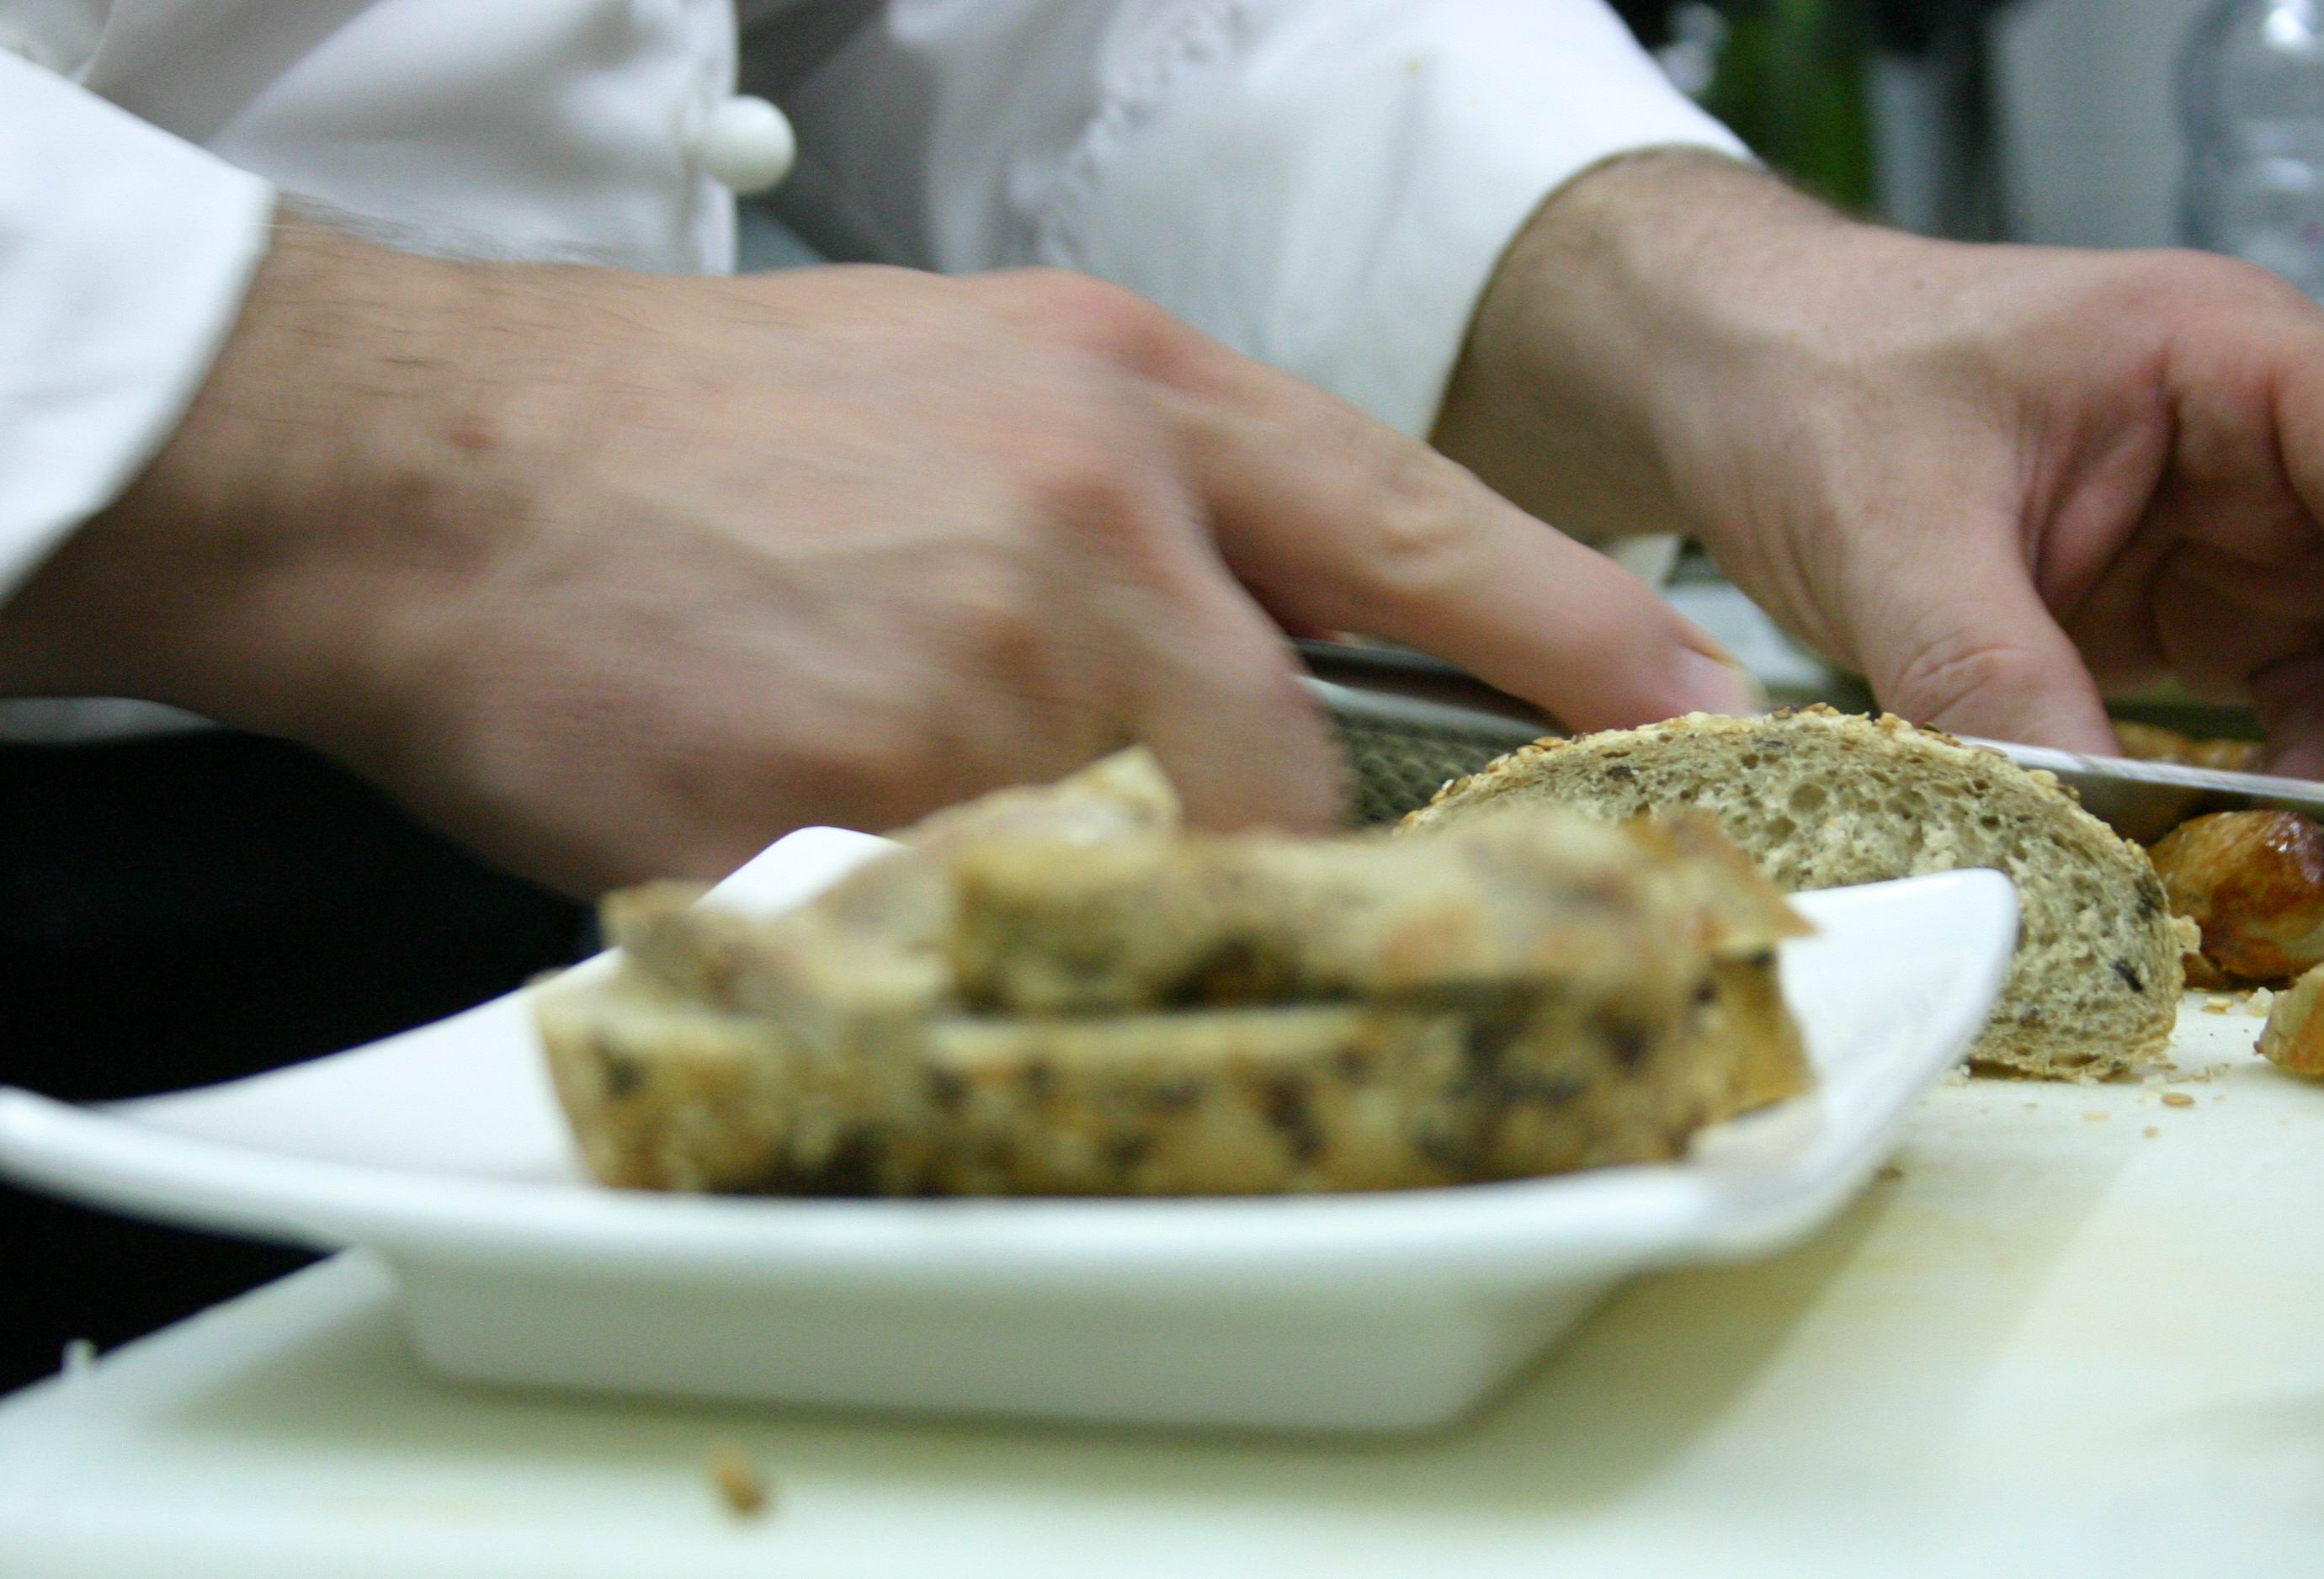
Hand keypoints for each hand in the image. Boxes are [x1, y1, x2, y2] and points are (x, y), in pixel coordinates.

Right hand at [0, 220, 1752, 892]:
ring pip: (1147, 852)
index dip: (1578, 632)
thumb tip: (1277, 668)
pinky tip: (875, 864)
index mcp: (1133, 391)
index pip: (1419, 522)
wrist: (439, 464)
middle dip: (1275, 842)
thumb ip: (1149, 520)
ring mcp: (982, 654)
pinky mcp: (864, 791)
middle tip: (1237, 878)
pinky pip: (997, 920)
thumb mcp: (976, 386)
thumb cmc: (703, 432)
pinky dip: (971, 928)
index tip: (1698, 712)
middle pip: (1292, 753)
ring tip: (975, 842)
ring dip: (1104, 888)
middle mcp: (1089, 510)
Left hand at [1436, 152, 2323, 807]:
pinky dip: (2310, 786)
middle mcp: (2270, 442)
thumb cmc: (1807, 378)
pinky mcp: (2192, 609)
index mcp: (2230, 361)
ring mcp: (2242, 528)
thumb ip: (1983, 671)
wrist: (1730, 375)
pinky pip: (2306, 703)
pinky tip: (2270, 861)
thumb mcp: (1883, 524)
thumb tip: (2081, 835)